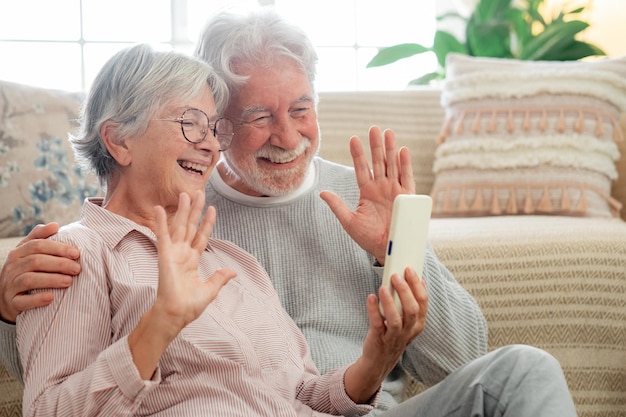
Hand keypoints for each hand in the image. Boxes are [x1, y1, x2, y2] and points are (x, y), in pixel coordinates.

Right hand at [0, 223, 79, 322]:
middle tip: (77, 268)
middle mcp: (12, 267)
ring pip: (29, 280)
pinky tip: (51, 298)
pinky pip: (22, 301)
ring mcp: (11, 285)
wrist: (5, 297)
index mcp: (18, 252)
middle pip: (36, 261)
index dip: (58, 248)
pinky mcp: (12, 302)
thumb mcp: (28, 252)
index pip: (38, 245)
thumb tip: (55, 225)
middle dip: (59, 264)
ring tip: (69, 281)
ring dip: (52, 280)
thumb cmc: (24, 270)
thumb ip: (40, 237)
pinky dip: (37, 299)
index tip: (76, 253)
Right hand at [129, 191, 236, 378]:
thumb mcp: (210, 290)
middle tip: (198, 192)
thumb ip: (219, 278)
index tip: (212, 209)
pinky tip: (159, 209)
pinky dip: (161, 222)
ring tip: (185, 193)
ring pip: (179, 227)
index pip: (202, 237)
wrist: (176, 314)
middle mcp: (183, 254)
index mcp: (193, 261)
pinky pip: (162, 236)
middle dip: (195, 210)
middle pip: (190, 226)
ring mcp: (173, 253)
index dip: (207, 223)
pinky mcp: (164, 256)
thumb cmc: (189, 306)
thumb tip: (232, 272)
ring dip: (181, 210)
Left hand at [320, 125, 414, 262]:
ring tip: (388, 133)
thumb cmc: (368, 238)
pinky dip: (405, 164)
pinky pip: (407, 178)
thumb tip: (322, 192)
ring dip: (390, 149)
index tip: (353, 139)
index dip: (358, 154)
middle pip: (378, 162)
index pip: (361, 168)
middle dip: (376, 145)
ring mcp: (394, 191)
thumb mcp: (349, 222)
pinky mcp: (407, 197)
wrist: (387, 250)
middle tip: (373, 128)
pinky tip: (402, 151)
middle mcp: (381, 188)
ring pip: (392, 165)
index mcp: (367, 192)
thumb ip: (337, 206)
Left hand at [344, 267, 427, 402]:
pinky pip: (377, 324)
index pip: (423, 303)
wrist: (379, 361)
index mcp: (418, 324)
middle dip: (405, 291)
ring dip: (390, 302)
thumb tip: (419, 280)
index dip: (417, 285)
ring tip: (383, 286)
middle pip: (412, 310)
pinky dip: (374, 310)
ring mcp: (394, 336)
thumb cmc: (393, 335)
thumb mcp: (407, 322)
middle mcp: (409, 331)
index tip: (409, 269)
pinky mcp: (379, 339)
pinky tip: (370, 297)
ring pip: (396, 319)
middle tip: (396, 275)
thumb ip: (412, 303)